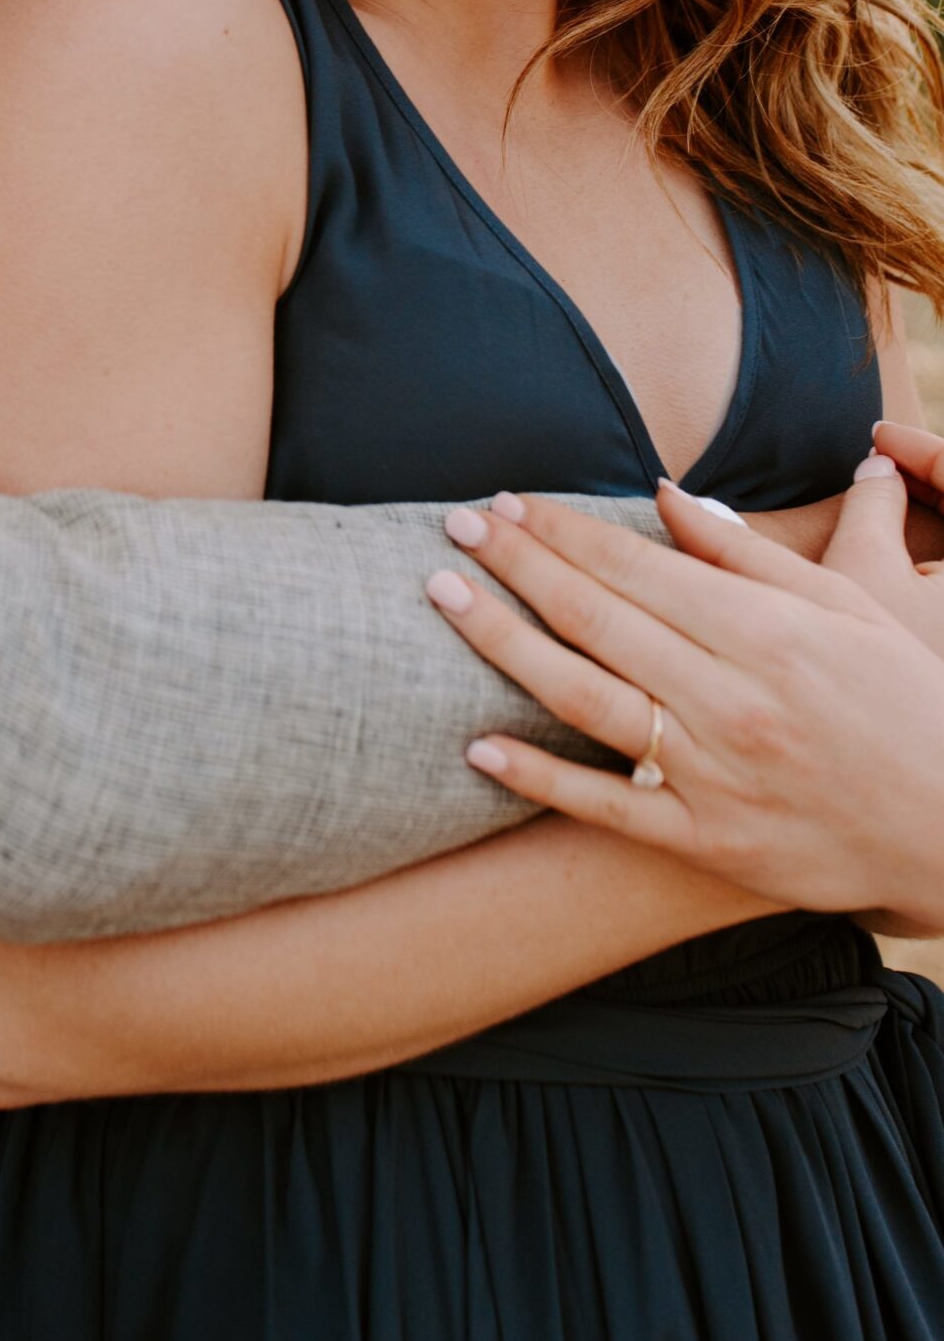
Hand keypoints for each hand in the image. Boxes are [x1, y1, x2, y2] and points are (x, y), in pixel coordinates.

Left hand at [423, 467, 943, 927]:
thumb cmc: (906, 702)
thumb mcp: (848, 608)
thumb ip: (749, 555)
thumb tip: (668, 497)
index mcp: (767, 632)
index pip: (637, 565)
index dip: (564, 530)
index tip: (506, 502)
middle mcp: (732, 699)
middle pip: (597, 618)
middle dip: (518, 564)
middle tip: (454, 527)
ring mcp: (715, 775)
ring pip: (585, 698)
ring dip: (503, 643)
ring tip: (443, 597)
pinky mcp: (707, 843)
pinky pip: (606, 806)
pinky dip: (539, 777)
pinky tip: (476, 746)